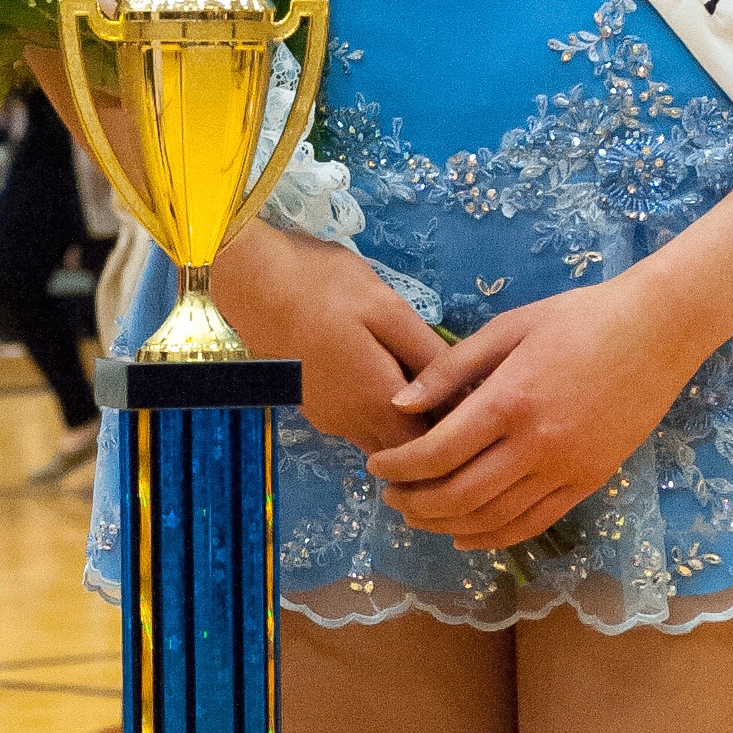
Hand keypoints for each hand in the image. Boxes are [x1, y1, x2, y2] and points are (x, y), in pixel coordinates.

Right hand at [207, 227, 447, 457]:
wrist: (250, 281)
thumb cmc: (323, 287)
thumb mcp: (388, 310)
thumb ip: (427, 356)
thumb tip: (466, 393)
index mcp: (377, 402)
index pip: (433, 446)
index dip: (462, 433)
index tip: (483, 405)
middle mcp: (352, 424)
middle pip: (408, 450)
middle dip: (438, 433)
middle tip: (463, 395)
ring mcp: (329, 420)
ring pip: (382, 440)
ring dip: (408, 425)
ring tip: (429, 384)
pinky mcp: (314, 408)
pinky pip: (360, 425)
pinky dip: (382, 414)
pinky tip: (389, 377)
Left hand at [372, 275, 705, 549]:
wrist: (659, 329)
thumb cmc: (580, 317)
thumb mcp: (509, 327)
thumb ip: (451, 369)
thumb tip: (401, 404)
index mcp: (510, 400)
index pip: (438, 452)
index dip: (398, 467)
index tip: (376, 467)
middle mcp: (537, 443)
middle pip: (459, 495)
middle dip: (415, 502)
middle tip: (390, 495)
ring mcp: (567, 468)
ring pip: (494, 518)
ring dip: (447, 524)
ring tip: (419, 516)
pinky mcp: (590, 481)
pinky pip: (534, 523)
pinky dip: (494, 537)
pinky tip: (466, 534)